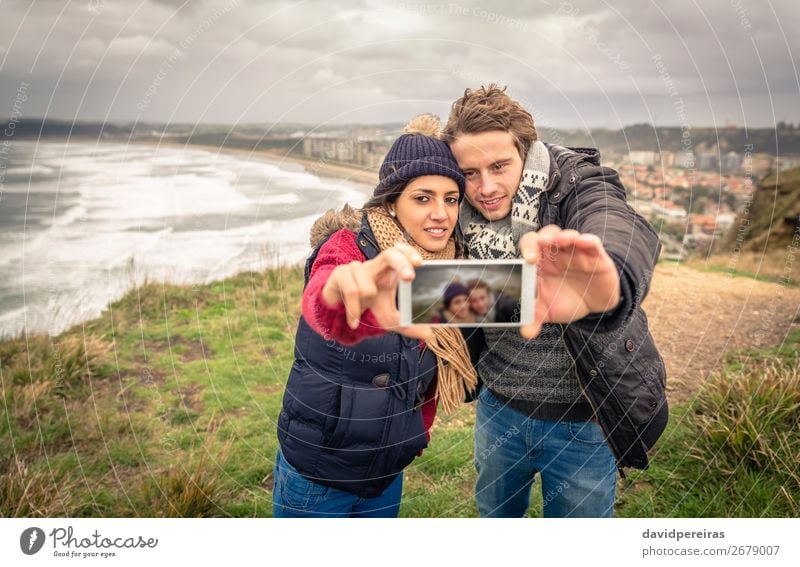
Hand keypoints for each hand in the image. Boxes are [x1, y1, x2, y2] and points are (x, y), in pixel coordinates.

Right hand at [321, 243, 432, 340]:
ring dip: (366, 303)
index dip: (409, 252)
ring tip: (362, 307)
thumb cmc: (366, 306)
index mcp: (388, 270)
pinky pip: (353, 292)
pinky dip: (354, 311)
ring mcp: (356, 267)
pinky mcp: (340, 274)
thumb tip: (428, 334)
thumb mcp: (388, 317)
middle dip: (401, 264)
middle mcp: (374, 265)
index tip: (420, 263)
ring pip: (368, 288)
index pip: (400, 251)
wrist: (336, 309)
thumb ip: (407, 325)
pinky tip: (353, 320)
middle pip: (389, 254)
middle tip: (410, 278)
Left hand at [519, 225, 620, 339]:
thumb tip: (526, 332)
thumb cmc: (566, 301)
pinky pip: (591, 242)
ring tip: (561, 241)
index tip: (528, 260)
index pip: (530, 247)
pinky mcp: (595, 255)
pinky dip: (587, 240)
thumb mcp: (549, 311)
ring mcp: (575, 252)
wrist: (594, 306)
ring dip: (564, 236)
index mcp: (541, 263)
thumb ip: (535, 319)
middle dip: (543, 238)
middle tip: (542, 244)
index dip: (528, 249)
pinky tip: (584, 242)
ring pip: (568, 235)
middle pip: (547, 235)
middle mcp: (556, 254)